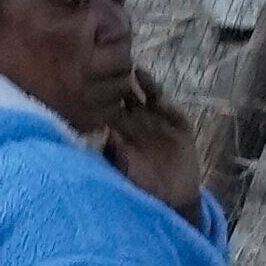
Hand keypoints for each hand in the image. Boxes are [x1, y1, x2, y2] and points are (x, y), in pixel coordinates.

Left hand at [101, 76, 212, 215]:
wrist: (174, 198)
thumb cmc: (142, 187)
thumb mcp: (122, 172)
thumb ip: (113, 154)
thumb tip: (103, 134)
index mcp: (119, 132)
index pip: (104, 107)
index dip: (97, 94)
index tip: (87, 80)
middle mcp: (137, 122)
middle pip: (123, 95)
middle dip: (116, 81)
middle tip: (107, 67)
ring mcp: (158, 121)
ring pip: (144, 94)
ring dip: (136, 81)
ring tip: (129, 68)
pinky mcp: (178, 124)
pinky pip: (167, 105)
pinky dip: (157, 92)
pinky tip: (147, 82)